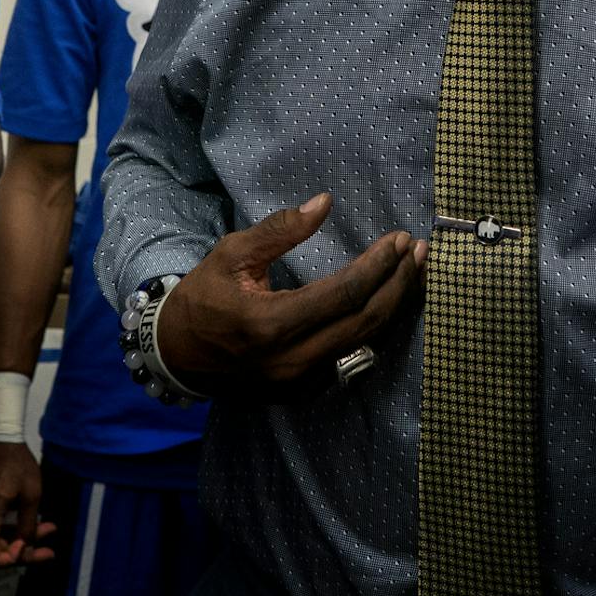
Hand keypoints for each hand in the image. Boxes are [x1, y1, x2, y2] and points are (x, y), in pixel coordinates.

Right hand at [0, 441, 55, 567]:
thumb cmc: (15, 462)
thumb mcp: (31, 494)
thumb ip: (27, 526)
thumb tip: (24, 548)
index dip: (12, 560)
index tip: (29, 547)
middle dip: (24, 550)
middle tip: (49, 548)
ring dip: (22, 537)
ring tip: (48, 529)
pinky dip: (13, 526)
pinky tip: (35, 520)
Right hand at [157, 193, 426, 396]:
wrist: (176, 356)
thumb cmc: (203, 297)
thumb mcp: (231, 254)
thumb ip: (280, 229)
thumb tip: (325, 203)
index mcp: (271, 324)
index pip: (345, 293)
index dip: (379, 265)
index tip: (400, 239)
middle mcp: (292, 360)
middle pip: (366, 321)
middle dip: (400, 284)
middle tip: (418, 252)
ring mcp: (300, 383)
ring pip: (366, 343)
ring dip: (394, 306)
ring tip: (414, 273)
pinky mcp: (304, 393)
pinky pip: (351, 357)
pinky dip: (374, 328)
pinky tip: (387, 302)